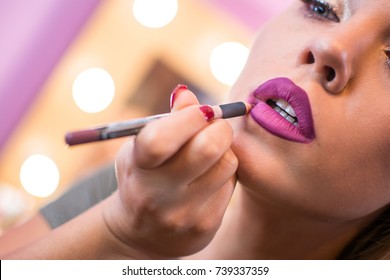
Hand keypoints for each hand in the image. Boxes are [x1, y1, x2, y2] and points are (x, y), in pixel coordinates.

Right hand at [104, 87, 237, 257]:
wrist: (141, 234)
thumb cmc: (143, 178)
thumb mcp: (141, 149)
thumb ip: (165, 121)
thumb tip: (187, 93)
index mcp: (136, 168)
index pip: (161, 139)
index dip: (189, 117)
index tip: (201, 110)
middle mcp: (157, 195)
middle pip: (207, 148)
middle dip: (218, 127)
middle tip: (214, 125)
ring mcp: (184, 214)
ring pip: (227, 163)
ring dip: (224, 150)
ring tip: (209, 153)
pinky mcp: (206, 226)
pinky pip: (231, 184)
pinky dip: (224, 172)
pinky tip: (209, 177)